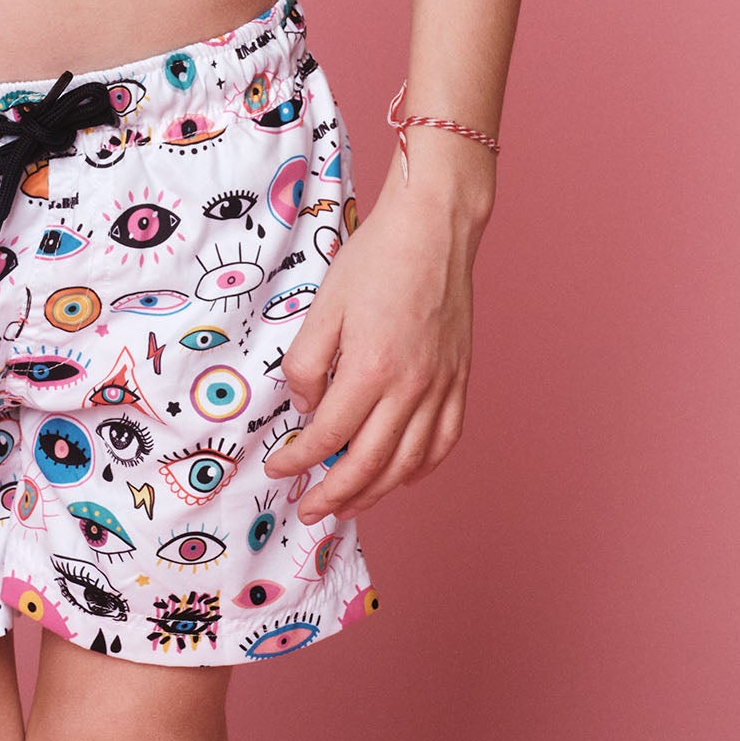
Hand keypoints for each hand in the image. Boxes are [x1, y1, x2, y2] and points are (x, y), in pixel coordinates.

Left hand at [262, 160, 486, 523]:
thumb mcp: (324, 304)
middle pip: (370, 463)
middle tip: (310, 511)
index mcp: (371, 369)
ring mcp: (441, 387)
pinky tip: (402, 475)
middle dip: (335, 495)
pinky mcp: (460, 380)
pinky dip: (422, 467)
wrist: (435, 229)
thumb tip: (304, 408)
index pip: (328, 435)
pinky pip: (444, 440)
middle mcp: (411, 387)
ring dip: (376, 491)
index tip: (279, 468)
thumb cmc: (377, 259)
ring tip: (350, 504)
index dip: (299, 460)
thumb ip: (307, 362)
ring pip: (409, 462)